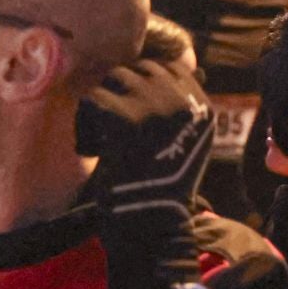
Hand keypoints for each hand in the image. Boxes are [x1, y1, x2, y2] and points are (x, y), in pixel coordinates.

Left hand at [84, 57, 212, 219]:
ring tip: (102, 142)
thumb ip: (178, 105)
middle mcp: (184, 100)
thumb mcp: (183, 140)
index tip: (130, 115)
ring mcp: (155, 106)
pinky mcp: (124, 117)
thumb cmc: (159, 185)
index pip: (167, 67)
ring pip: (111, 80)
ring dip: (99, 108)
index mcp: (202, 106)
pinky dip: (84, 126)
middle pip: (136, 70)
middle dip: (118, 95)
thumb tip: (178, 65)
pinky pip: (91, 100)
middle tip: (112, 131)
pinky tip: (93, 151)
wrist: (150, 222)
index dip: (141, 84)